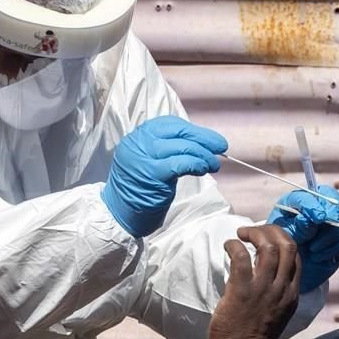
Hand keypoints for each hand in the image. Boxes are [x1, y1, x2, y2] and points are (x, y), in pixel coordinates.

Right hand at [101, 115, 226, 237]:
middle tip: (221, 146)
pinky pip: (182, 163)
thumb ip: (166, 149)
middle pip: (180, 133)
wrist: (117, 213)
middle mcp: (139, 142)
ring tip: (215, 163)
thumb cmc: (137, 188)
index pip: (171, 124)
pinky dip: (198, 164)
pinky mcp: (153, 174)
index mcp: (138, 136)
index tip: (209, 138)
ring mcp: (145, 156)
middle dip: (204, 138)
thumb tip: (199, 143)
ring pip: (184, 147)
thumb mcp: (147, 160)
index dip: (193, 130)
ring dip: (205, 155)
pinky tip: (205, 169)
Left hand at [208, 225, 300, 338]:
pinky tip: (228, 246)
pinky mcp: (242, 290)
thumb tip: (268, 267)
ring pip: (268, 247)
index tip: (266, 238)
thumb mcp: (278, 311)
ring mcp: (264, 289)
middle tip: (253, 232)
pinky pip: (242, 257)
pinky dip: (235, 246)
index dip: (282, 240)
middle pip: (287, 245)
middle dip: (271, 230)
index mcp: (292, 293)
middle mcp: (282, 288)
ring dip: (254, 234)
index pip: (296, 256)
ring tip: (240, 235)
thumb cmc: (254, 335)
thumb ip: (279, 291)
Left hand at [267, 185, 338, 292]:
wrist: (289, 266)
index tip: (317, 218)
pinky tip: (319, 257)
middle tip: (322, 229)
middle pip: (334, 202)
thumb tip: (308, 219)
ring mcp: (334, 220)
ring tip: (313, 250)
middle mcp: (319, 206)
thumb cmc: (282, 245)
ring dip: (329, 237)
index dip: (315, 205)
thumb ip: (296, 226)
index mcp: (300, 200)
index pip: (312, 194)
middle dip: (330, 216)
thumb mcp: (284, 235)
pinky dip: (335, 249)